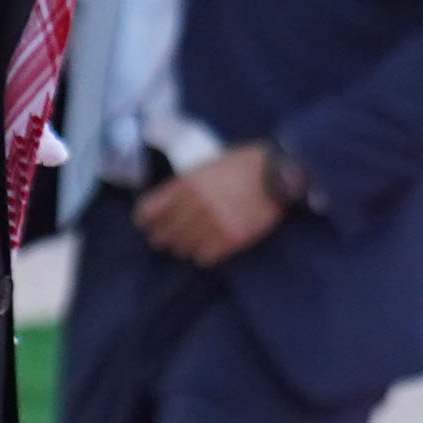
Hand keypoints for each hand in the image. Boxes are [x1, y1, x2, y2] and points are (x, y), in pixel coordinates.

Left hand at [134, 147, 288, 266]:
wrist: (277, 173)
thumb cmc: (243, 165)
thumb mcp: (207, 166)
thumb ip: (185, 185)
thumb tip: (167, 204)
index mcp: (186, 184)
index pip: (149, 212)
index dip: (145, 221)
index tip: (148, 225)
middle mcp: (196, 205)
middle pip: (164, 235)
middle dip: (164, 238)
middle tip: (168, 239)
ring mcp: (213, 223)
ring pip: (183, 249)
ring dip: (185, 247)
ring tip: (191, 243)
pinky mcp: (231, 239)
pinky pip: (205, 258)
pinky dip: (203, 255)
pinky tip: (209, 248)